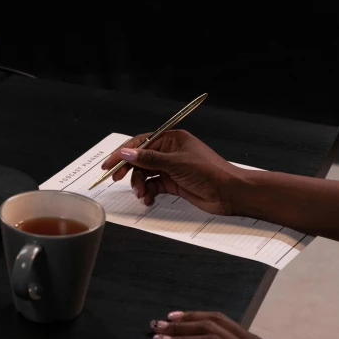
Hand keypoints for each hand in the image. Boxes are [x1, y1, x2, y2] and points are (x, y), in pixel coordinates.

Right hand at [101, 130, 242, 214]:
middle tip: (116, 180)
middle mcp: (170, 152)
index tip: (108, 164)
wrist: (229, 193)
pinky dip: (148, 192)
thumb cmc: (209, 172)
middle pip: (140, 159)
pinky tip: (148, 199)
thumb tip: (126, 153)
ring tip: (142, 194)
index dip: (123, 153)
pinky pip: (154, 186)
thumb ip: (148, 159)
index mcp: (171, 139)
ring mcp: (171, 168)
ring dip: (140, 184)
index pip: (140, 143)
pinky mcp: (173, 183)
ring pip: (146, 174)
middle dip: (129, 171)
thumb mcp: (176, 163)